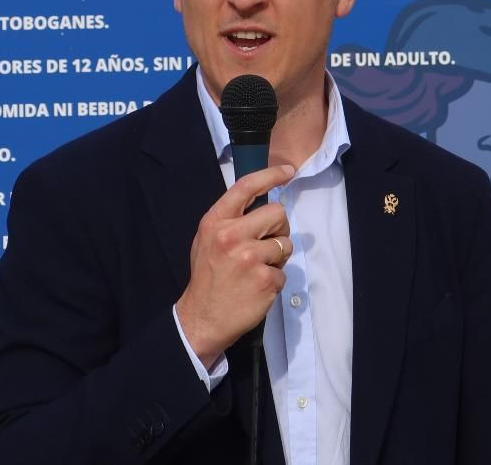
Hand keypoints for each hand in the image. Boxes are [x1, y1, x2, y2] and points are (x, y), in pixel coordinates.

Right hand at [175, 164, 294, 365]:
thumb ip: (230, 220)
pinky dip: (275, 280)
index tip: (287, 172)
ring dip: (277, 257)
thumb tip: (260, 202)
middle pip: (277, 213)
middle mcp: (232, 235)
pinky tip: (257, 287)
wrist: (202, 317)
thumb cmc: (208, 276)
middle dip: (279, 227)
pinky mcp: (265, 279)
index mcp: (216, 221)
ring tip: (257, 269)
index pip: (246, 186)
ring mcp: (250, 258)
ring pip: (285, 243)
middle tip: (268, 242)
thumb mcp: (207, 239)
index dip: (270, 175)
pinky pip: (284, 272)